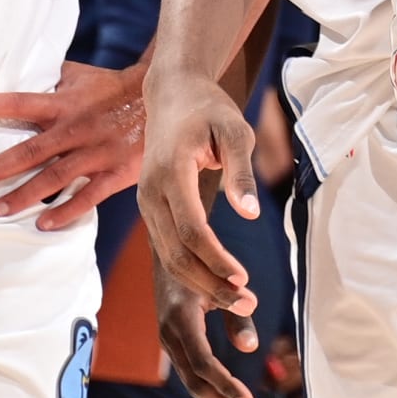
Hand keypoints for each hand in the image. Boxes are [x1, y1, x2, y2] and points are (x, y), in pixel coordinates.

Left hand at [0, 59, 144, 229]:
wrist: (162, 101)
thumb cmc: (113, 88)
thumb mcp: (80, 75)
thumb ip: (49, 77)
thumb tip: (16, 68)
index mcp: (64, 103)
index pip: (19, 102)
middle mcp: (75, 128)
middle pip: (29, 150)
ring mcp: (95, 152)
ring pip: (53, 177)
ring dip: (23, 196)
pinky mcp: (115, 173)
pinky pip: (87, 196)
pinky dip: (65, 211)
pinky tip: (42, 225)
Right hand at [138, 72, 260, 316]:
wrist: (173, 93)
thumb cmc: (210, 109)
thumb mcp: (235, 130)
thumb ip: (241, 171)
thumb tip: (250, 213)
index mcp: (170, 171)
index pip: (191, 229)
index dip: (216, 259)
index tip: (244, 279)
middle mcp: (150, 191)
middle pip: (176, 253)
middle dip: (210, 283)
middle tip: (247, 304)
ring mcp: (146, 201)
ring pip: (168, 256)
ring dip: (201, 283)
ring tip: (238, 300)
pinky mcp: (150, 207)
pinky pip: (166, 247)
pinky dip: (190, 270)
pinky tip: (217, 282)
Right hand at [154, 256, 264, 397]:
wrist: (170, 248)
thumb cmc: (203, 264)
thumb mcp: (223, 285)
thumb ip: (238, 315)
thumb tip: (250, 348)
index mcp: (181, 318)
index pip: (203, 363)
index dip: (226, 386)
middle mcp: (170, 333)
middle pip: (196, 382)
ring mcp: (168, 340)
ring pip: (193, 381)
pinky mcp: (172, 342)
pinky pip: (191, 372)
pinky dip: (214, 388)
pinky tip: (235, 397)